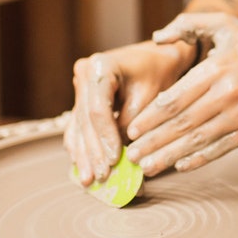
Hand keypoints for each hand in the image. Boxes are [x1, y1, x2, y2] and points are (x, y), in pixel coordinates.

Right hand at [64, 39, 193, 184]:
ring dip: (84, 155)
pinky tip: (82, 167)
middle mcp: (84, 74)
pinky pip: (78, 126)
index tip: (115, 159)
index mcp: (100, 67)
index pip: (98, 110)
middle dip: (94, 152)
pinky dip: (82, 147)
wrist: (159, 57)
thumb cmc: (159, 73)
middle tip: (101, 176)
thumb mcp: (151, 97)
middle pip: (85, 120)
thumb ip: (132, 124)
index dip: (105, 137)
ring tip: (89, 180)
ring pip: (78, 126)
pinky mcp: (82, 99)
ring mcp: (80, 87)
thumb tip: (120, 158)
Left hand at [125, 13, 237, 175]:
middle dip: (153, 142)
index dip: (150, 118)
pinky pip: (220, 148)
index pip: (175, 99)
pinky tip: (181, 167)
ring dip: (169, 156)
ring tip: (148, 167)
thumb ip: (189, 25)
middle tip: (131, 155)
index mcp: (216, 69)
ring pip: (197, 141)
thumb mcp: (226, 25)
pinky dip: (199, 159)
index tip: (132, 129)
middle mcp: (225, 95)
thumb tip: (158, 36)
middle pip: (181, 124)